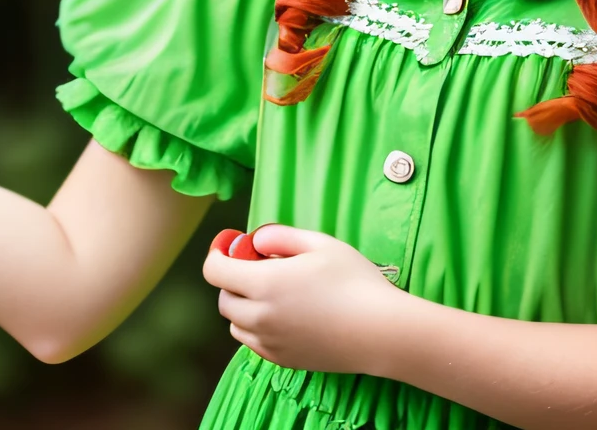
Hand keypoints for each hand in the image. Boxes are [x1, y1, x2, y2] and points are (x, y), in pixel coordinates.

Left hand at [201, 222, 405, 375]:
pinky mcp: (283, 360)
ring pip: (236, 324)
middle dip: (233, 279)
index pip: (214, 271)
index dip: (218, 253)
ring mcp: (269, 342)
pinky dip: (257, 327)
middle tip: (261, 266)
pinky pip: (253, 342)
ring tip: (275, 293)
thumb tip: (256, 241)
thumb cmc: (355, 281)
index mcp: (263, 284)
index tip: (231, 244)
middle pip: (224, 298)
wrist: (381, 331)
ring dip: (244, 306)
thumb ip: (279, 235)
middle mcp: (259, 317)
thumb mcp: (320, 243)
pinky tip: (285, 315)